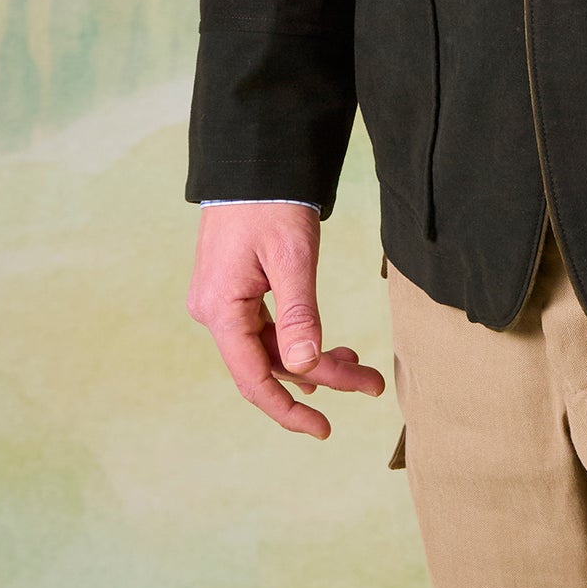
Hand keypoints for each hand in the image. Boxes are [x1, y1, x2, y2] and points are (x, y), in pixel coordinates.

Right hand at [186, 203, 385, 439]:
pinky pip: (267, 327)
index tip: (324, 429)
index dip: (289, 411)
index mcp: (221, 310)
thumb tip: (306, 367)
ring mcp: (223, 301)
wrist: (254, 158)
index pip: (254, 379)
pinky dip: (299, 338)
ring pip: (272, 347)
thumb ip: (299, 313)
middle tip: (371, 385)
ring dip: (315, 358)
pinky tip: (327, 352)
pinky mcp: (235, 289)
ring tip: (360, 367)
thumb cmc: (271, 202)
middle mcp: (215, 312)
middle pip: (270, 364)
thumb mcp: (292, 256)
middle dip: (323, 377)